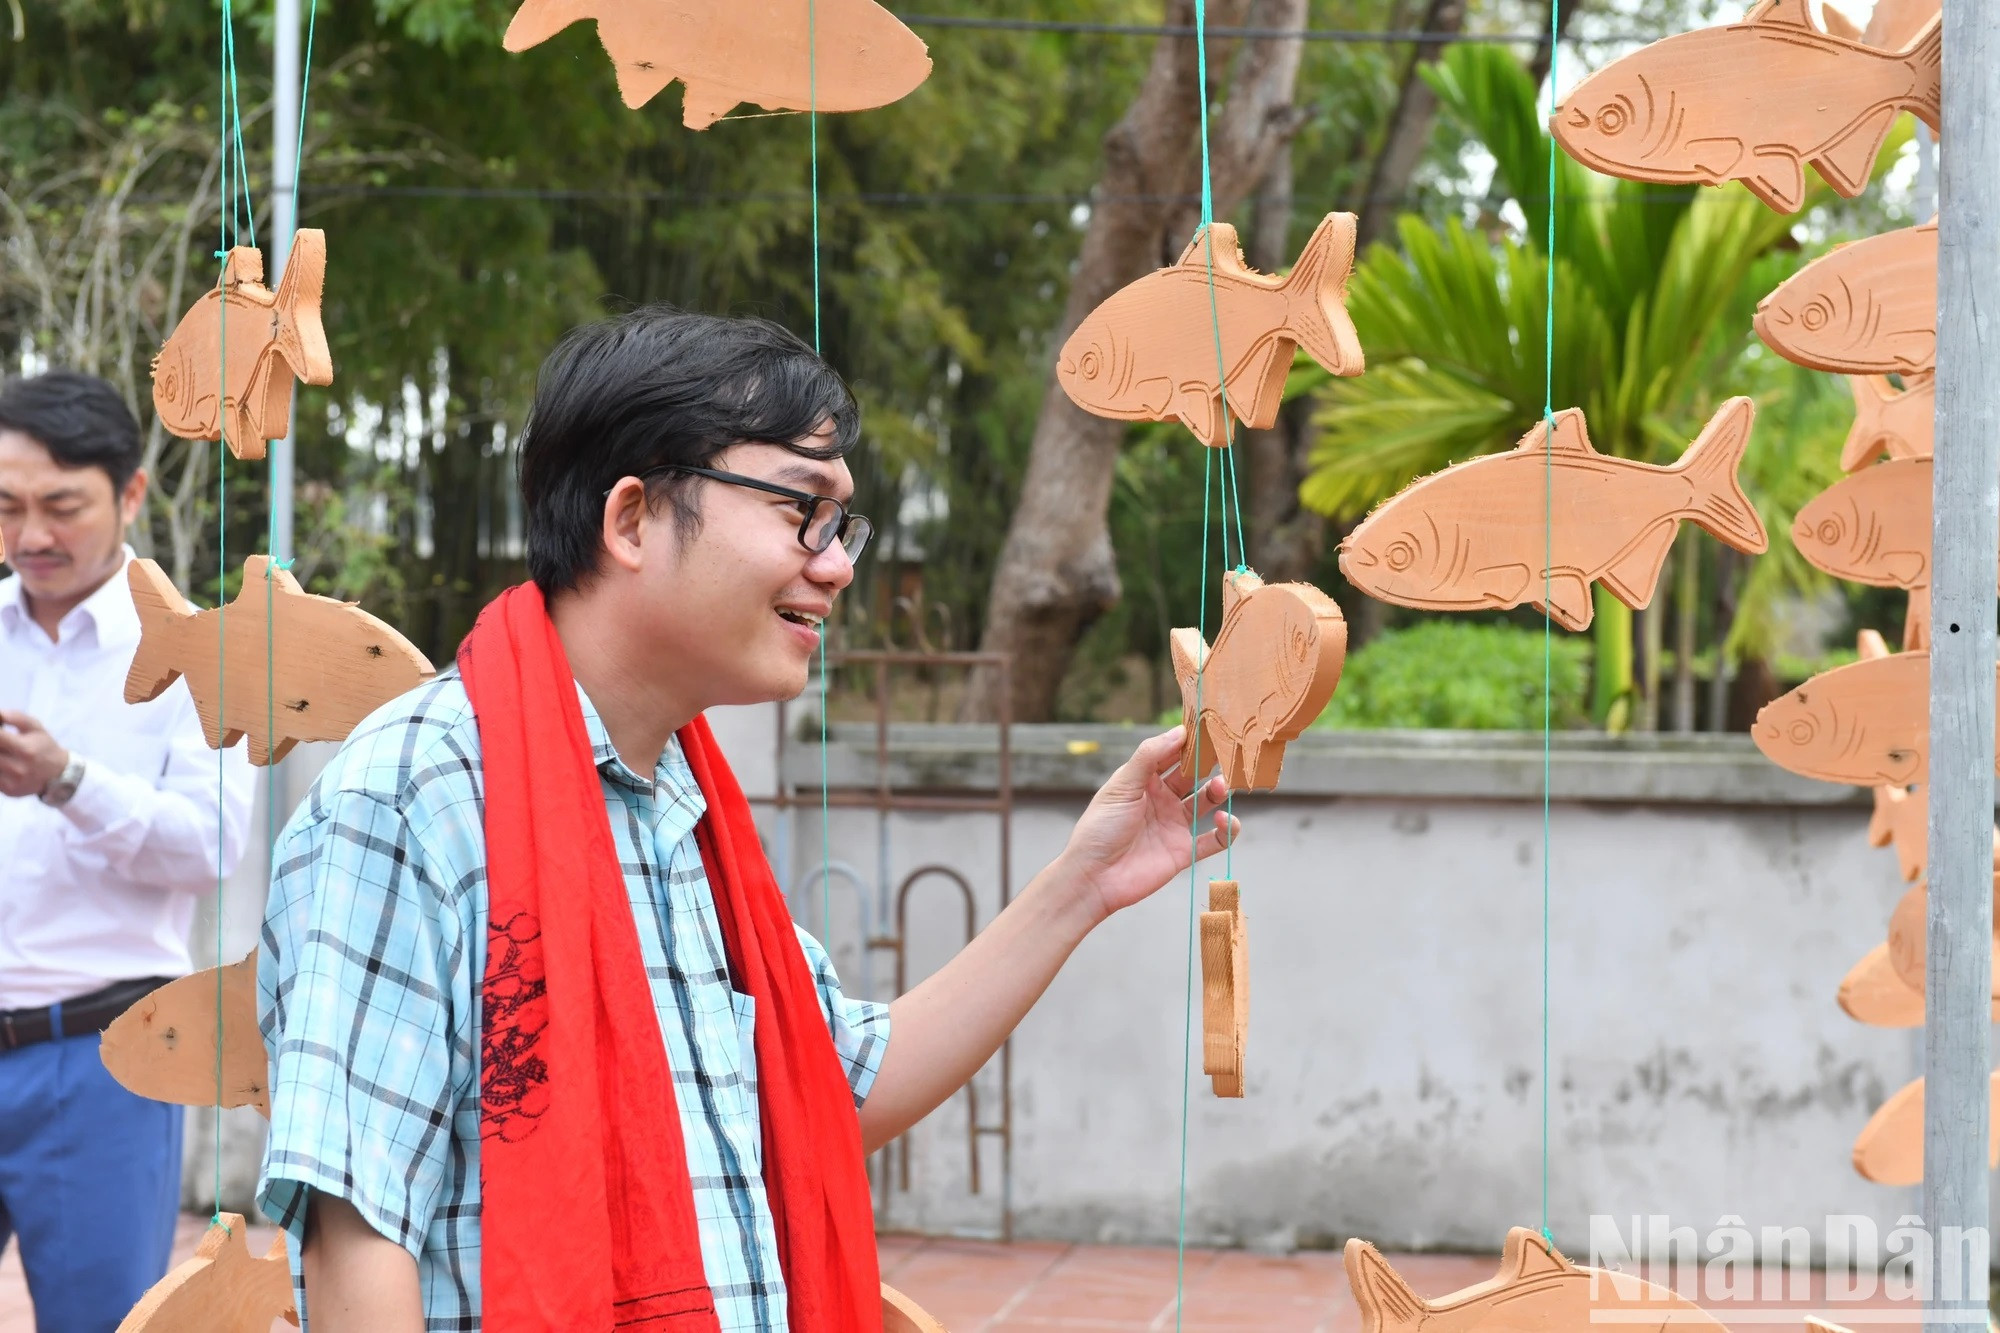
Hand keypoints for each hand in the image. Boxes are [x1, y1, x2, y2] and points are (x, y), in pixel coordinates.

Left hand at [0, 710, 69, 798]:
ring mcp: (13, 781)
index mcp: (26, 749)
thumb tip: (0, 714)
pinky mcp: (9, 791)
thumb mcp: (36, 728)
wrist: (59, 774)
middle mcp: (18, 768)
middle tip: (3, 744)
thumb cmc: (44, 746)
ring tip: (5, 752)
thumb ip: (17, 718)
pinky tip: (5, 763)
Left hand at [1056, 726, 1238, 923]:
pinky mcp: (1183, 851)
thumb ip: (1149, 757)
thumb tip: (1179, 732)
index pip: (1170, 755)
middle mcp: (1161, 800)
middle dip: (1208, 765)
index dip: (1188, 742)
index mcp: (1143, 781)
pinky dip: (1227, 831)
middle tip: (1226, 754)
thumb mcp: (1122, 786)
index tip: (1208, 728)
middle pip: (1192, 776)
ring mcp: (1173, 825)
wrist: (1094, 877)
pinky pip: (1213, 840)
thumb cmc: (1100, 828)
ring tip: (1222, 787)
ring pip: (1205, 803)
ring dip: (1217, 792)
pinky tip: (1226, 820)